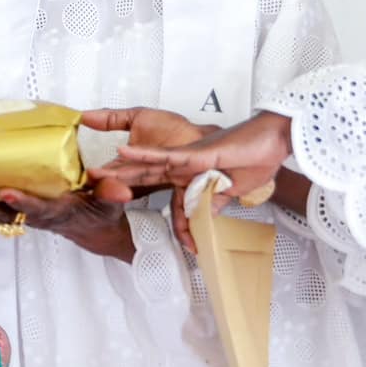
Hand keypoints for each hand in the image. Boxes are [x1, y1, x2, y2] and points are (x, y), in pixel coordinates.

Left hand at [0, 188, 133, 262]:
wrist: (93, 229)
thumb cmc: (99, 212)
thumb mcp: (111, 205)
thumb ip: (112, 195)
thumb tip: (120, 190)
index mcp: (59, 212)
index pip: (40, 208)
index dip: (24, 202)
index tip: (8, 193)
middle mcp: (38, 215)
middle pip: (6, 215)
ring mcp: (26, 214)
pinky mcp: (18, 209)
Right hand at [80, 107, 206, 203]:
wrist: (199, 136)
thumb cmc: (173, 130)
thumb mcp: (136, 117)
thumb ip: (111, 118)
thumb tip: (84, 115)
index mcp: (128, 162)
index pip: (104, 172)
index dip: (91, 174)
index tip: (77, 174)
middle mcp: (137, 175)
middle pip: (112, 183)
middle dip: (97, 183)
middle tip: (83, 180)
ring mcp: (152, 180)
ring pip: (127, 186)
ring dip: (112, 184)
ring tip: (96, 179)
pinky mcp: (167, 178)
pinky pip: (149, 182)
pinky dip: (135, 178)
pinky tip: (124, 164)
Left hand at [95, 111, 293, 250]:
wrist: (274, 143)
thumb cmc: (255, 159)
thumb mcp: (228, 192)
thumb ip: (210, 204)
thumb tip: (199, 224)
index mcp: (189, 173)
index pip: (157, 185)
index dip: (133, 189)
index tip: (111, 197)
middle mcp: (183, 164)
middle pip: (144, 173)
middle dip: (118, 181)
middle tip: (91, 185)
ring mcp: (188, 157)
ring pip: (147, 164)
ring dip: (122, 169)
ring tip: (97, 173)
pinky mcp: (196, 153)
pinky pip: (166, 155)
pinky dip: (144, 154)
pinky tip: (123, 151)